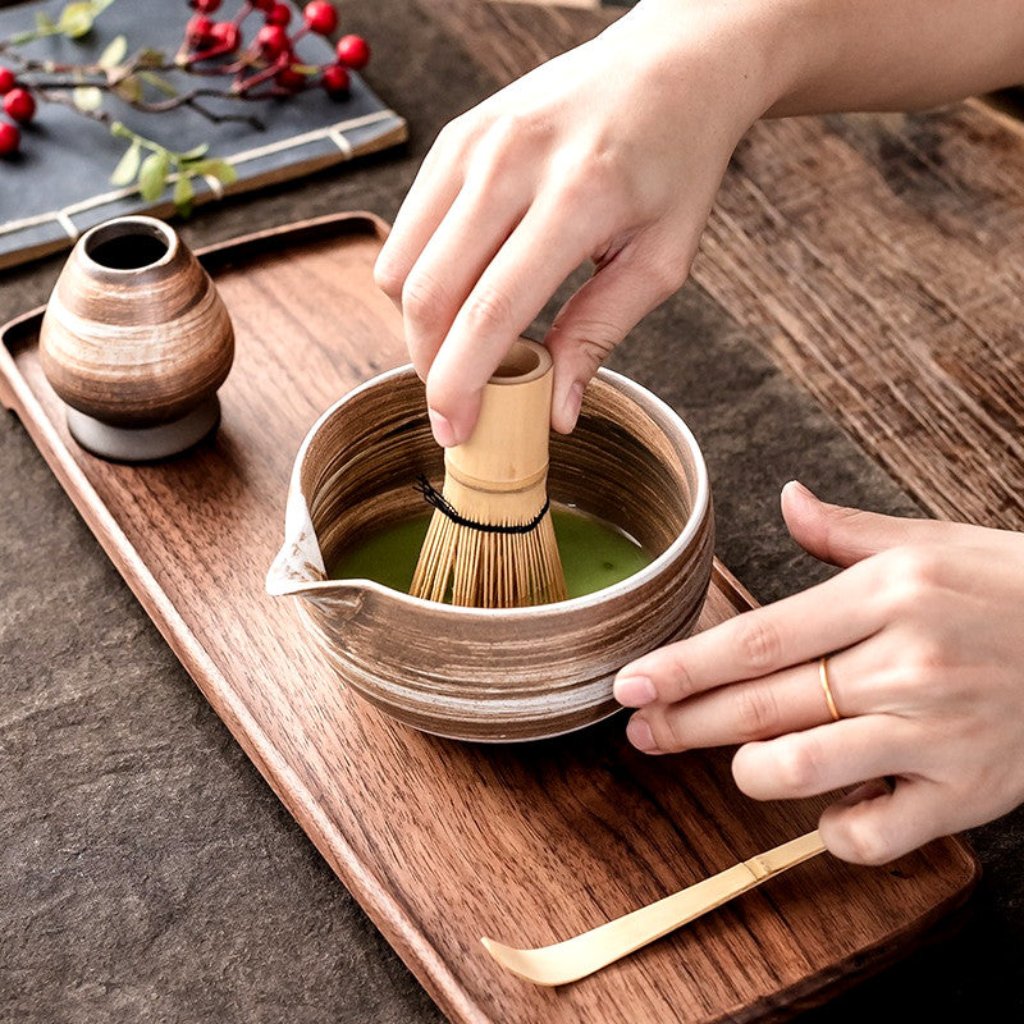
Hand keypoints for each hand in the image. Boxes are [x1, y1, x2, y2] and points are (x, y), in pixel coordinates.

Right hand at [374, 0, 782, 444]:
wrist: (670, 67)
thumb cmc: (675, 165)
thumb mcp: (661, 261)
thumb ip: (598, 336)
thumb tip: (555, 412)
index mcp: (577, 197)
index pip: (491, 311)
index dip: (462, 384)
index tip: (455, 430)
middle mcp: (511, 162)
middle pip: (429, 294)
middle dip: (430, 366)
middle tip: (456, 402)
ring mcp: (473, 143)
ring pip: (401, 265)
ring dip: (419, 325)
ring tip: (463, 346)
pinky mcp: (454, 137)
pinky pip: (406, 230)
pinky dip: (420, 278)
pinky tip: (462, 292)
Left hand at [614, 481, 1023, 864]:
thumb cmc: (1009, 589)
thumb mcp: (930, 544)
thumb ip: (846, 533)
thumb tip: (786, 498)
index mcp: (885, 596)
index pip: (757, 639)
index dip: (682, 666)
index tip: (630, 683)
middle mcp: (904, 664)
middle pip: (761, 704)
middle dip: (685, 722)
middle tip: (641, 731)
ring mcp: (935, 733)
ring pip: (800, 769)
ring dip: (750, 773)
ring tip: (739, 762)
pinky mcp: (966, 794)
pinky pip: (872, 832)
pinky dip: (835, 827)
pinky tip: (828, 805)